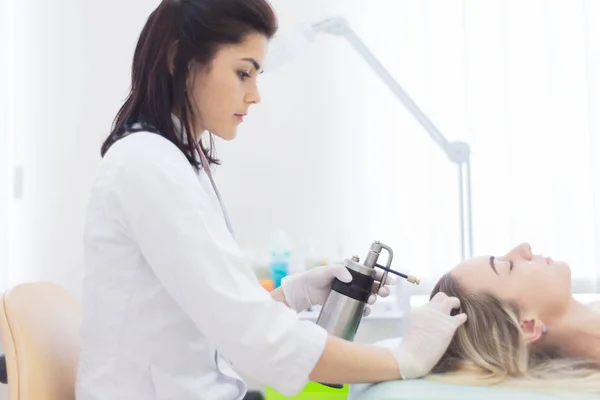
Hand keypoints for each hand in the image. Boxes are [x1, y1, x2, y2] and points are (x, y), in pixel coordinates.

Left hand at [280, 264, 394, 313]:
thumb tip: (350, 278)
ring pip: (368, 297)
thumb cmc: (315, 277)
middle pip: (373, 286)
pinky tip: (365, 310)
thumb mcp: (326, 270)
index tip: (389, 280)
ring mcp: (351, 294)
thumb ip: (338, 271)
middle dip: (381, 289)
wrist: (304, 291)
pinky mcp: (346, 304)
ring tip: (372, 300)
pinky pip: (359, 307)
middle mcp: (354, 283)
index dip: (382, 276)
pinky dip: (364, 310)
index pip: (370, 273)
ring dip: (374, 299)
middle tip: (384, 292)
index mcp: (352, 272)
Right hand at [390, 292, 466, 379]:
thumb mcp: (411, 328)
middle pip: (441, 296)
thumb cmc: (410, 349)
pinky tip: (463, 320)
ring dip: (456, 303)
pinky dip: (463, 317)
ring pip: (451, 300)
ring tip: (458, 309)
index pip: (430, 303)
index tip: (438, 315)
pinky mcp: (449, 326)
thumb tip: (429, 325)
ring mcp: (439, 316)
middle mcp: (428, 310)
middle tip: (451, 307)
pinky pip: (461, 316)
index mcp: (418, 311)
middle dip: (447, 300)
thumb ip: (420, 322)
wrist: (412, 356)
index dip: (436, 309)